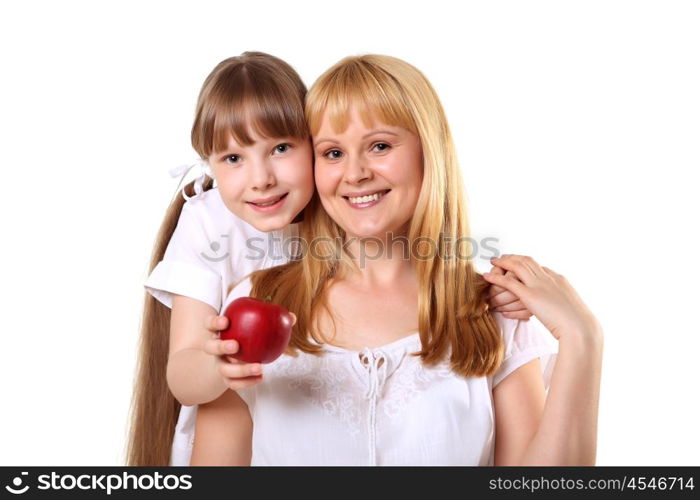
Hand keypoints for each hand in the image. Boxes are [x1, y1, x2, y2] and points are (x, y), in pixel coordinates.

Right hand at [201, 312, 296, 390]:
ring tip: (259, 367)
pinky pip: (233, 384)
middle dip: (221, 346)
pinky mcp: (226, 379)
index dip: (214, 322)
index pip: (209, 324)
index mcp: (220, 332)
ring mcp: (219, 365)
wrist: (235, 360)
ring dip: (240, 370)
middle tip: (236, 346)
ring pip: (222, 370)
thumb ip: (272, 322)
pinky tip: (261, 378)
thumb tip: (292, 317)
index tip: (225, 321)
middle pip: (210, 347)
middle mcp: (216, 349)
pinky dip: (246, 382)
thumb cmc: (248, 339)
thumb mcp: (255, 328)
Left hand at [482, 255, 601, 340]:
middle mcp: (548, 278)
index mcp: (558, 280)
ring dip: (503, 262)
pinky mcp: (530, 295)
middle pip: (527, 261)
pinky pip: (508, 282)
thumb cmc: (578, 325)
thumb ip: (560, 304)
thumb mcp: (570, 309)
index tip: (518, 264)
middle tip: (502, 258)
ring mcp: (539, 285)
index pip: (540, 267)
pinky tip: (487, 276)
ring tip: (493, 262)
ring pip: (517, 267)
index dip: (527, 264)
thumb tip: (557, 308)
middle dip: (514, 258)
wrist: (580, 328)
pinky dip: (496, 277)